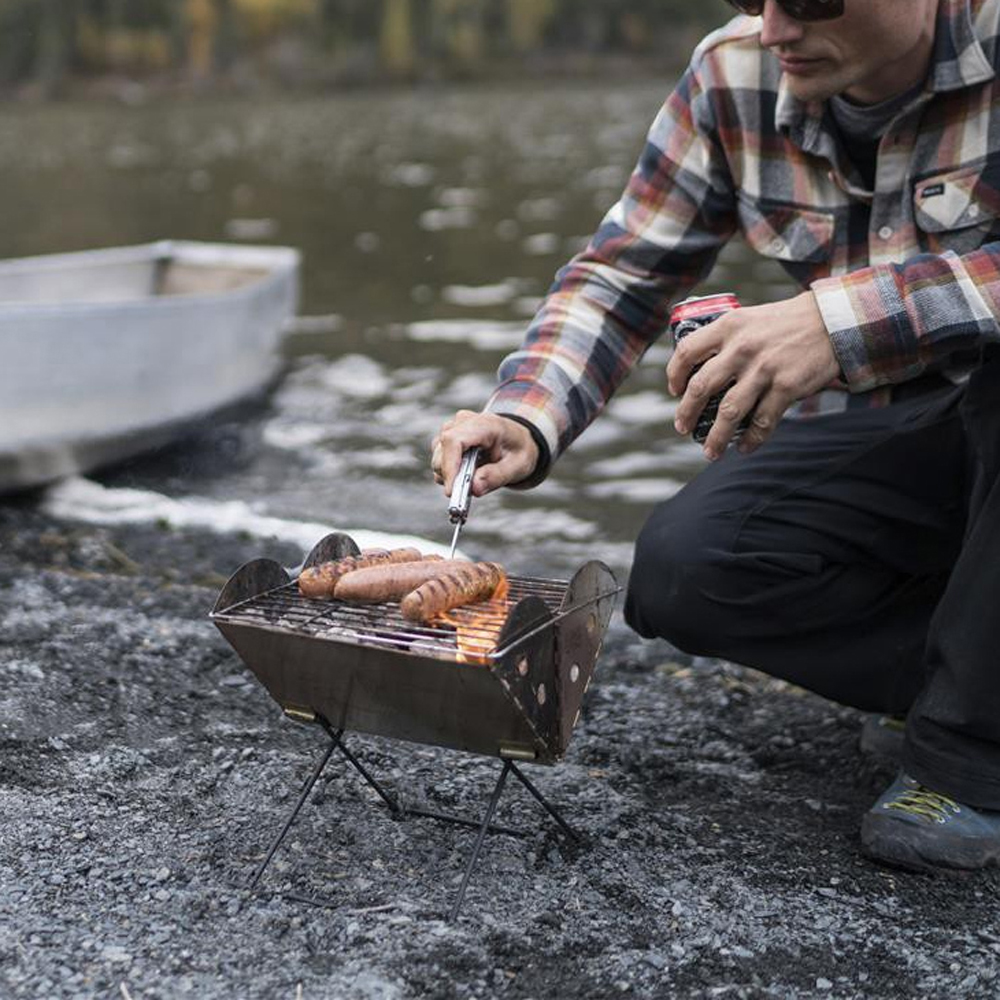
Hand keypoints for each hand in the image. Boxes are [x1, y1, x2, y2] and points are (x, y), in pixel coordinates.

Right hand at [431, 411, 539, 495]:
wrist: (517, 439)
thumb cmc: (518, 450)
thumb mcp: (517, 466)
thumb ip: (496, 476)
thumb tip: (473, 488)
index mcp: (484, 424)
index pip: (454, 441)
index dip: (449, 466)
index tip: (451, 491)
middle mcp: (463, 422)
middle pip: (442, 452)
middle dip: (451, 477)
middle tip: (467, 494)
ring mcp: (452, 428)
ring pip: (438, 458)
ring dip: (450, 476)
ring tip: (474, 480)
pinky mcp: (446, 439)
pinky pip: (439, 460)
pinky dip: (449, 474)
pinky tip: (467, 475)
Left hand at [667, 291, 840, 459]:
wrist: (832, 320)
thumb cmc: (786, 322)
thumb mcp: (749, 318)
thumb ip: (725, 339)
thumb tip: (698, 369)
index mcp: (729, 326)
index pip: (687, 351)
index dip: (675, 375)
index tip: (675, 390)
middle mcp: (742, 347)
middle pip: (701, 387)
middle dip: (687, 413)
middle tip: (682, 427)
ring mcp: (764, 369)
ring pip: (729, 412)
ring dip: (716, 437)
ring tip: (710, 451)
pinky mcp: (786, 386)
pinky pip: (762, 421)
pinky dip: (751, 439)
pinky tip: (744, 447)